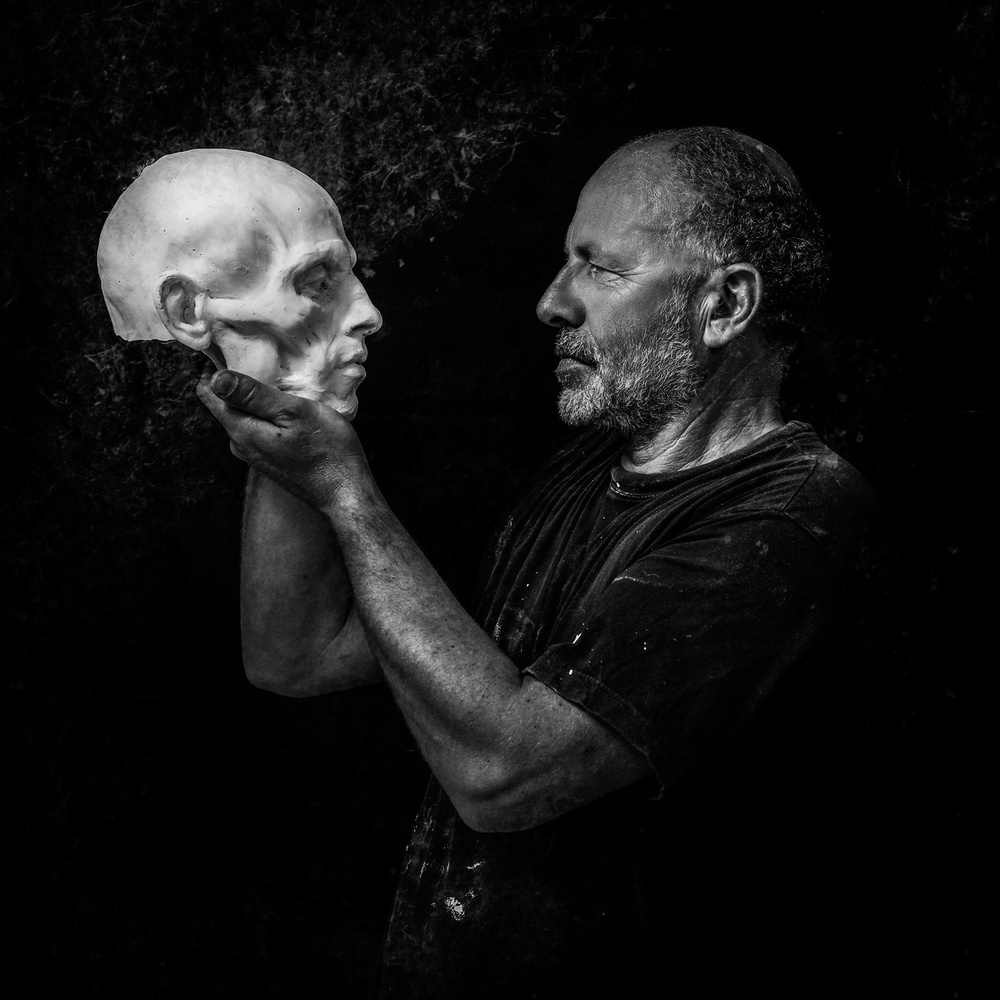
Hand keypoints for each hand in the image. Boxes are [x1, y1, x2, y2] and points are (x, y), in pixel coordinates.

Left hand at [197, 369, 368, 508]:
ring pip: (243, 416)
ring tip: (271, 373)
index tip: (225, 345)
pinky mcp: (270, 460)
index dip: (212, 368)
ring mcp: (255, 455)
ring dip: (252, 396)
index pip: (209, 394)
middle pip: (225, 405)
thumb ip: (254, 396)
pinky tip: (283, 403)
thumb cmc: (327, 451)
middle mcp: (241, 444)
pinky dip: (265, 412)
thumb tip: (215, 378)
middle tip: (252, 353)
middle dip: (234, 380)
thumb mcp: (294, 412)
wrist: (346, 493)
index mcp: (242, 430)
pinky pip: (258, 428)